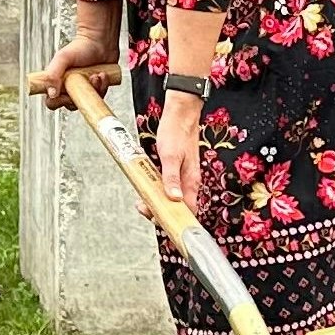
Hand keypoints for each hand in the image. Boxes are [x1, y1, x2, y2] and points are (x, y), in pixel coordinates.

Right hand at [27, 33, 121, 108]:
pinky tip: (102, 75)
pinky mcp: (97, 88)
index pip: (52, 102)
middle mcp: (70, 88)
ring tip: (96, 75)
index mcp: (57, 82)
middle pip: (71, 104)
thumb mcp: (62, 58)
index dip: (59, 101)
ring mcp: (84, 89)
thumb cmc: (80, 47)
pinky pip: (100, 96)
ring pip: (87, 101)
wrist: (100, 41)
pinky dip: (102, 86)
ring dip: (94, 89)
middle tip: (85, 80)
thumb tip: (51, 93)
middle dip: (80, 95)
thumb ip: (53, 74)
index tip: (67, 92)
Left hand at [138, 93, 207, 225]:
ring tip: (143, 201)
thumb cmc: (176, 132)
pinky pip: (169, 187)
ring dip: (159, 202)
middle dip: (161, 211)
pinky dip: (159, 192)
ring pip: (173, 198)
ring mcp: (183, 176)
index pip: (188, 210)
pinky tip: (149, 189)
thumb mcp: (170, 156)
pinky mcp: (177, 170)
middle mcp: (189, 182)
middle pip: (179, 207)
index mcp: (191, 181)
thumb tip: (174, 199)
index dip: (174, 219)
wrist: (181, 114)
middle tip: (143, 207)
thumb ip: (171, 178)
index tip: (156, 218)